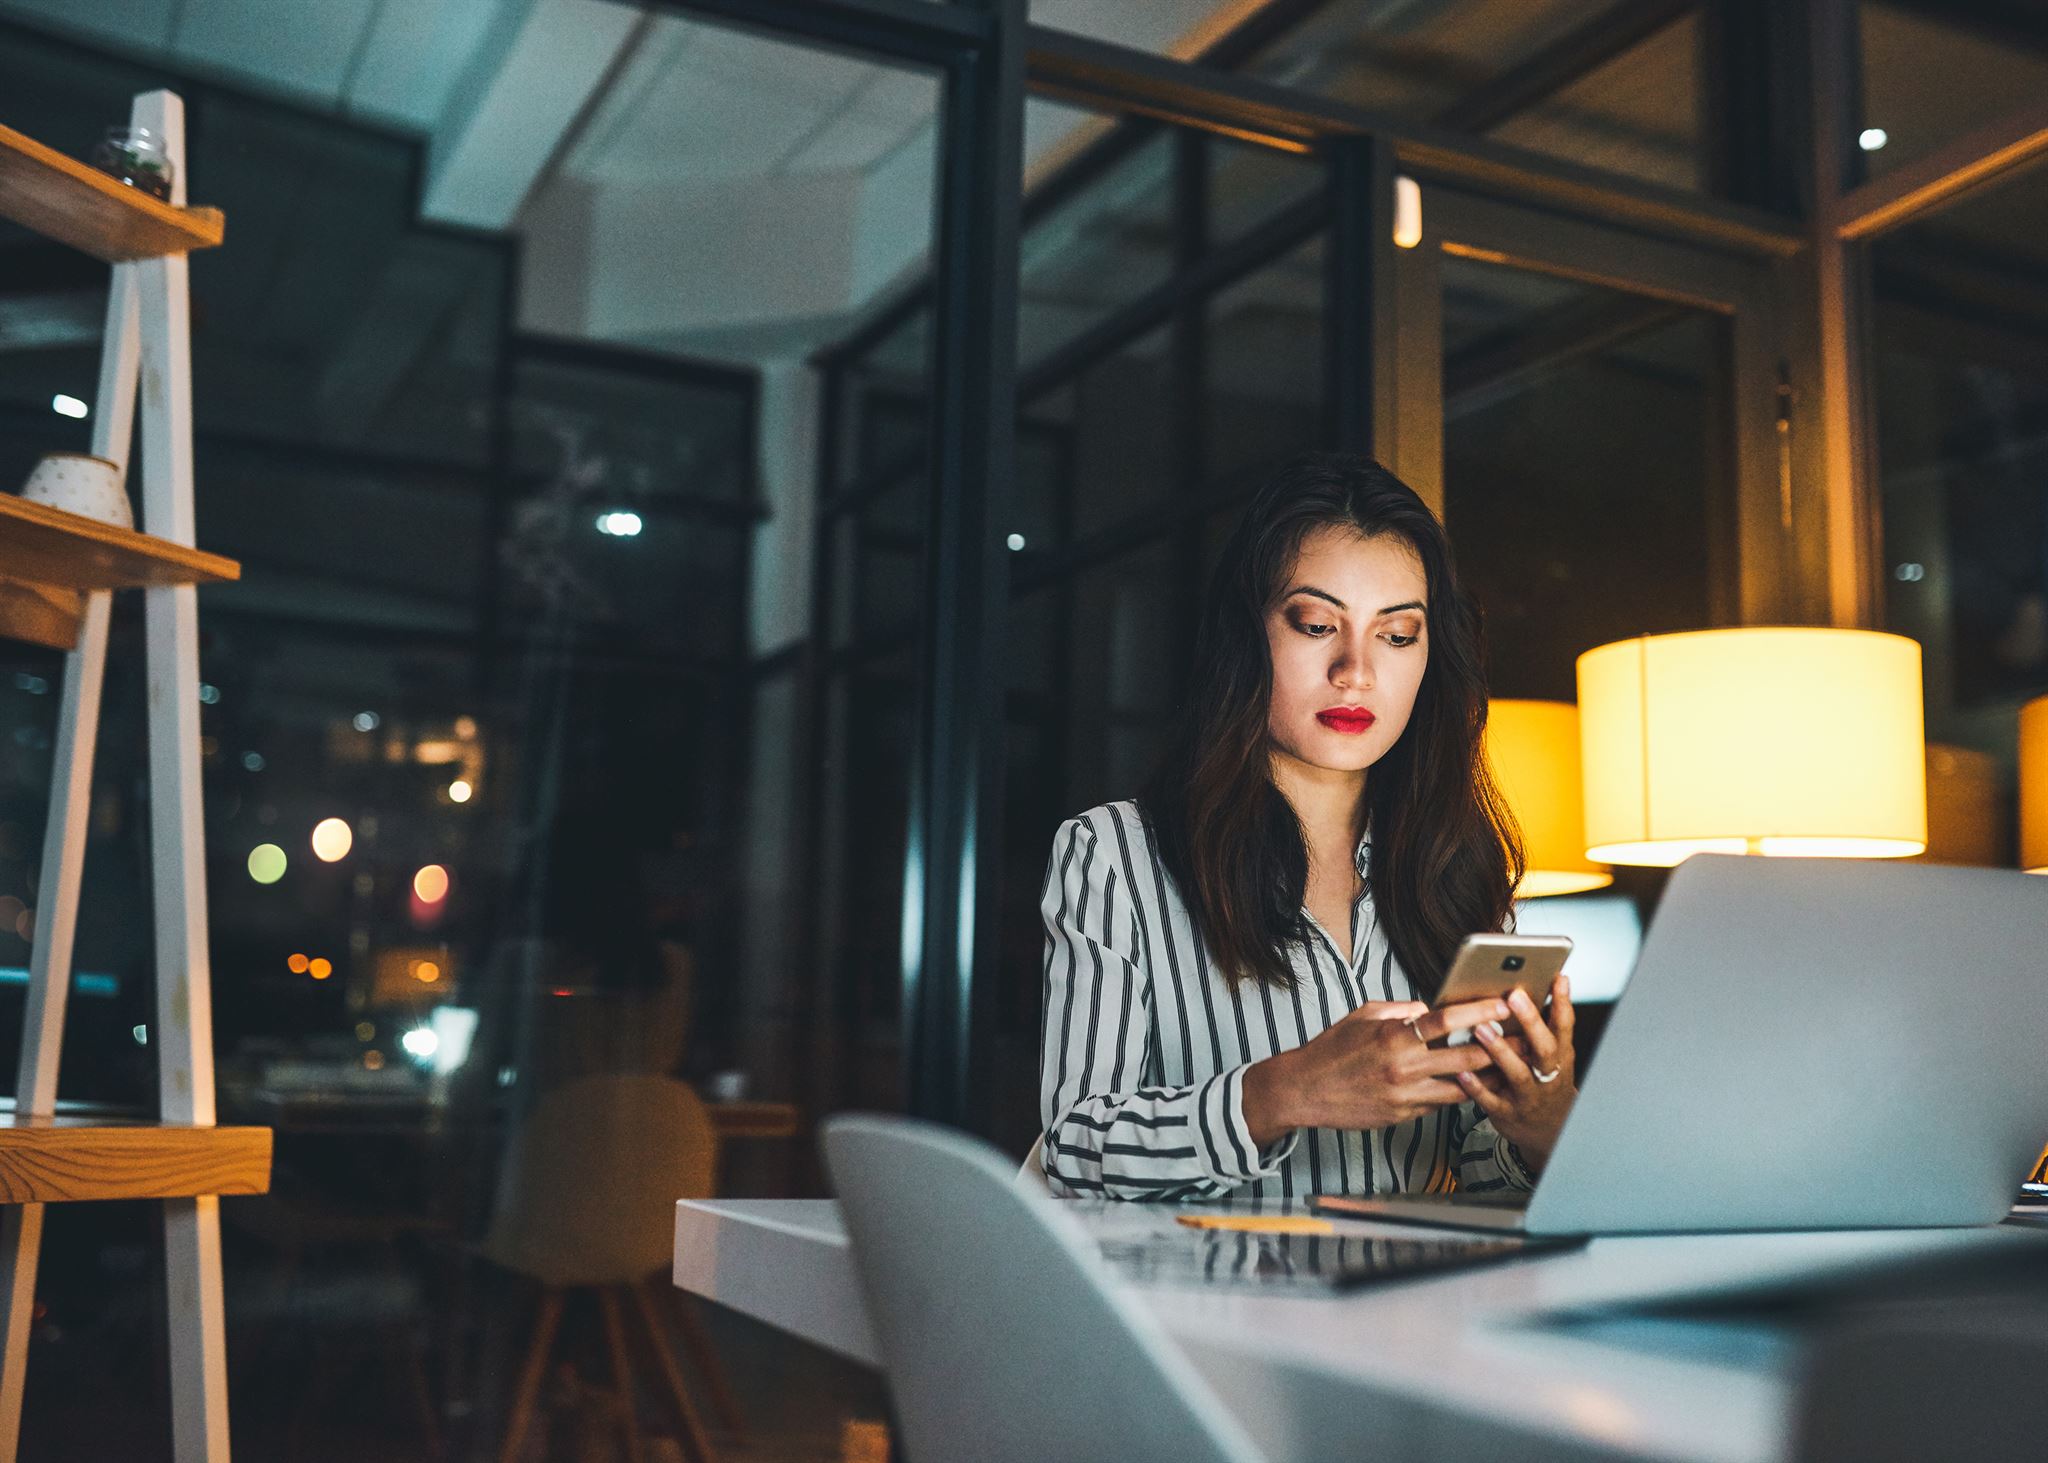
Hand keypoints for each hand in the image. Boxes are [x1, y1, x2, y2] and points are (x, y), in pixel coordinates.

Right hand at [1243, 998, 1511, 1146]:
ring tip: (1516, 1065)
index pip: (1446, 1020)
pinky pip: (1440, 1103)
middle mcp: (1403, 1067)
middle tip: (1529, 1037)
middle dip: (1502, 1045)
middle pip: (1466, 1056)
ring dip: (1490, 1076)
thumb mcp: (1364, 1016)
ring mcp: (1405, 1096)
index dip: (1480, 1010)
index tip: (1505, 1002)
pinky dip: (1458, 1092)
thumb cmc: (1332, 1049)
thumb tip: (1430, 1009)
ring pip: (1462, 1087)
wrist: (1305, 1091)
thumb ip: (1400, 1010)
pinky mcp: (1404, 1116)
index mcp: (1393, 1036)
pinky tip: (1478, 1085)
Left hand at [1456, 974, 1576, 1169]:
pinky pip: (1491, 1100)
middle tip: (1514, 996)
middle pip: (1544, 1049)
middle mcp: (1548, 1077)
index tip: (1557, 978)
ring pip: (1517, 1074)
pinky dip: (1477, 1087)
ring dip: (1500, 1051)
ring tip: (1481, 1029)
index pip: (1565, 1028)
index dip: (1562, 1004)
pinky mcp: (1507, 1113)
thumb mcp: (1553, 1056)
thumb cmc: (1545, 1081)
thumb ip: (1546, 1026)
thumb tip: (1541, 982)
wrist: (1547, 1131)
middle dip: (1531, 1022)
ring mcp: (1528, 1096)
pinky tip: (1462, 1073)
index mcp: (1560, 1058)